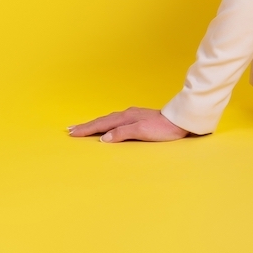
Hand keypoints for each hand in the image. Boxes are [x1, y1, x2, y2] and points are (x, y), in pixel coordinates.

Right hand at [68, 106, 191, 142]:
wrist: (181, 121)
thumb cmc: (163, 128)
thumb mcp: (142, 132)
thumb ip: (123, 133)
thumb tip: (104, 138)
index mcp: (126, 118)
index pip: (101, 124)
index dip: (86, 129)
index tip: (71, 133)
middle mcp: (128, 114)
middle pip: (103, 120)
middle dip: (87, 126)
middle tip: (71, 130)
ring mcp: (134, 115)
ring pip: (109, 120)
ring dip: (96, 124)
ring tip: (84, 128)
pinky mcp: (139, 118)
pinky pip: (117, 121)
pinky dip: (107, 123)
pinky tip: (108, 125)